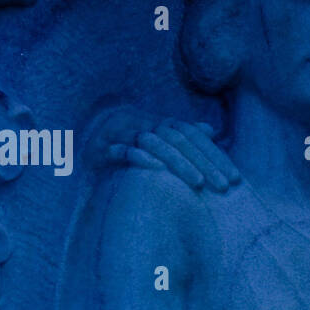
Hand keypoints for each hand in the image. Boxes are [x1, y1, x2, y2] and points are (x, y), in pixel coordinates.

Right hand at [101, 111, 239, 191]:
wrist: (74, 147)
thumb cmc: (123, 150)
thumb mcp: (154, 144)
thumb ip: (181, 138)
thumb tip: (209, 129)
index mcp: (157, 122)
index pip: (193, 136)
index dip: (216, 156)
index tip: (235, 179)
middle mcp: (141, 122)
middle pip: (179, 139)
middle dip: (204, 163)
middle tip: (223, 187)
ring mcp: (120, 133)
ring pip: (155, 143)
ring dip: (179, 163)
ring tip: (199, 183)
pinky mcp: (99, 148)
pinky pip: (122, 150)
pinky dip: (140, 158)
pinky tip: (158, 171)